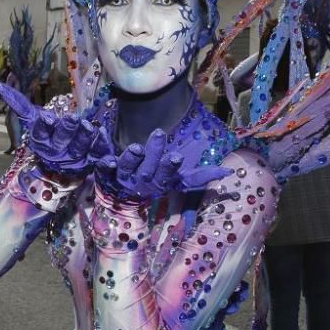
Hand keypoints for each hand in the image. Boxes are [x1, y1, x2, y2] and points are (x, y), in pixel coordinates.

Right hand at [0, 82, 110, 176]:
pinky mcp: (93, 161)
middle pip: (62, 140)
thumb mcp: (35, 119)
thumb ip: (19, 104)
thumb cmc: (50, 134)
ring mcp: (75, 158)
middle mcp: (58, 151)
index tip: (45, 117)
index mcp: (43, 141)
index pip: (40, 133)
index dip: (42, 127)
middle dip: (66, 130)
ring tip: (90, 127)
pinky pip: (99, 157)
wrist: (67, 160)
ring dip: (85, 138)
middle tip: (72, 119)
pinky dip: (103, 152)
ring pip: (81, 148)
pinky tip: (106, 143)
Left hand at [94, 129, 231, 199]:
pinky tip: (101, 133)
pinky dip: (101, 146)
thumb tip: (228, 172)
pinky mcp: (104, 169)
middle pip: (148, 168)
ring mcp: (120, 177)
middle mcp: (140, 182)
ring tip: (135, 145)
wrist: (118, 196)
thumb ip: (199, 177)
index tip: (177, 156)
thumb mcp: (176, 181)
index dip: (171, 167)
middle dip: (154, 153)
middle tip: (160, 134)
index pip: (167, 176)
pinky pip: (101, 158)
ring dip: (130, 156)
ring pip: (125, 166)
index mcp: (158, 183)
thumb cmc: (153, 182)